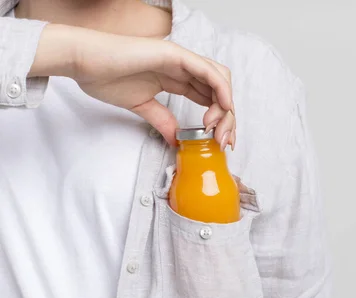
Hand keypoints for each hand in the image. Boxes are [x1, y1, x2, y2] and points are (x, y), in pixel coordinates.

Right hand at [30, 24, 235, 146]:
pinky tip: (220, 107)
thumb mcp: (141, 106)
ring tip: (217, 128)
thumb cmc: (105, 77)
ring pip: (219, 80)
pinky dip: (220, 89)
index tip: (219, 141)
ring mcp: (181, 59)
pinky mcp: (175, 55)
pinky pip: (208, 71)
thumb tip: (176, 141)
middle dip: (228, 117)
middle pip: (219, 90)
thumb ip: (162, 120)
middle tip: (223, 140)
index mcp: (177, 78)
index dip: (220, 119)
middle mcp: (184, 67)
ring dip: (226, 106)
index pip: (209, 98)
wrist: (83, 62)